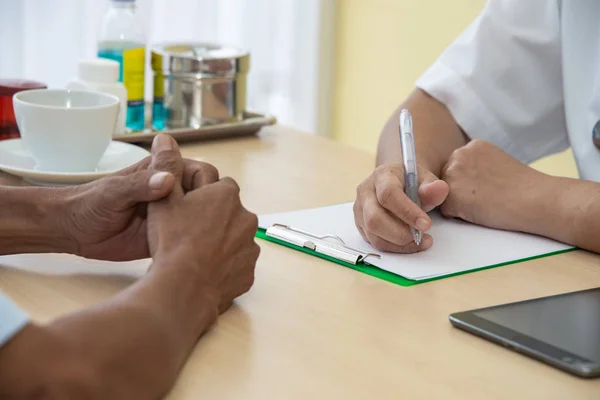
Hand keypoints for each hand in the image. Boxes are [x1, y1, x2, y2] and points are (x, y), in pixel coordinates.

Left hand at [63, 134, 218, 260]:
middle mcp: (174, 193)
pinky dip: (196, 247)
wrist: (74, 232)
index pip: (200, 172)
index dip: (207, 185)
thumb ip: (139, 185)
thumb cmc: (90, 203)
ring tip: (202, 244)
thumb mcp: (114, 192)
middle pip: (208, 196)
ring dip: (207, 229)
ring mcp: (173, 216)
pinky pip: (190, 240)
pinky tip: (196, 256)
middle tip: (201, 226)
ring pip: (203, 219)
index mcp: (164, 173)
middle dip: (211, 209)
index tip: (202, 201)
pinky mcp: (169, 238)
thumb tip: (167, 180)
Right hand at [147, 135, 258, 313]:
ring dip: (220, 243)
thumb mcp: (163, 198)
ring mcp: (250, 247)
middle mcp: (246, 218)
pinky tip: (204, 272)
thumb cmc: (172, 241)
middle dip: (213, 220)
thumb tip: (165, 138)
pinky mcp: (249, 272)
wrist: (183, 287)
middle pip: (228, 213)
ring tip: (194, 255)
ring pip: (234, 239)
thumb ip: (166, 166)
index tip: (185, 210)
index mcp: (227, 195)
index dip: (199, 197)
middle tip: (187, 233)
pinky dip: (225, 267)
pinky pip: (237, 264)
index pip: (217, 187)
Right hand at [354, 162, 448, 252]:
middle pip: (374, 218)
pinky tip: (410, 243)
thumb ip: (431, 187)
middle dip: (400, 234)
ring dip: (399, 244)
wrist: (398, 181)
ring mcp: (360, 210)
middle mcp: (366, 192)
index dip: (407, 212)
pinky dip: (394, 247)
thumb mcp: (425, 179)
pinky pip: (374, 242)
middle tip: (423, 236)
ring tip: (421, 241)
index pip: (388, 194)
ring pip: (373, 234)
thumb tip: (440, 189)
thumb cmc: (411, 181)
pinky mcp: (361, 224)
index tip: (426, 224)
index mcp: (381, 176)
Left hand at [440, 140, 545, 230]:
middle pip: (446, 181)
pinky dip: (460, 216)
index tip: (489, 187)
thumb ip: (476, 166)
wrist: (537, 199)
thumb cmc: (524, 187)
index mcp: (472, 146)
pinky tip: (481, 210)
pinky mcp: (451, 195)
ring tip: (485, 202)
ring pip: (444, 196)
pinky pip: (446, 212)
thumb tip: (463, 180)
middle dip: (461, 192)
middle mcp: (458, 155)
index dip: (471, 183)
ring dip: (459, 204)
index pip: (457, 169)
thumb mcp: (496, 164)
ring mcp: (453, 174)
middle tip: (488, 196)